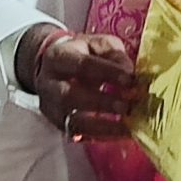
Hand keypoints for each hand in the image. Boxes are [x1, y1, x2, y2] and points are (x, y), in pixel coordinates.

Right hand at [20, 26, 141, 139]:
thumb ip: (115, 56)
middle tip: (128, 106)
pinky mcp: (57, 123)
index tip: (131, 80)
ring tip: (129, 125)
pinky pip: (79, 134)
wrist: (54, 66)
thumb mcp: (98, 45)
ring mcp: (50, 107)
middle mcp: (48, 83)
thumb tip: (131, 74)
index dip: (108, 73)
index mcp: (58, 57)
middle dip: (102, 103)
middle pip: (71, 95)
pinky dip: (102, 135)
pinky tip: (122, 133)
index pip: (83, 65)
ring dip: (103, 125)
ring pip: (72, 121)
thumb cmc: (82, 53)